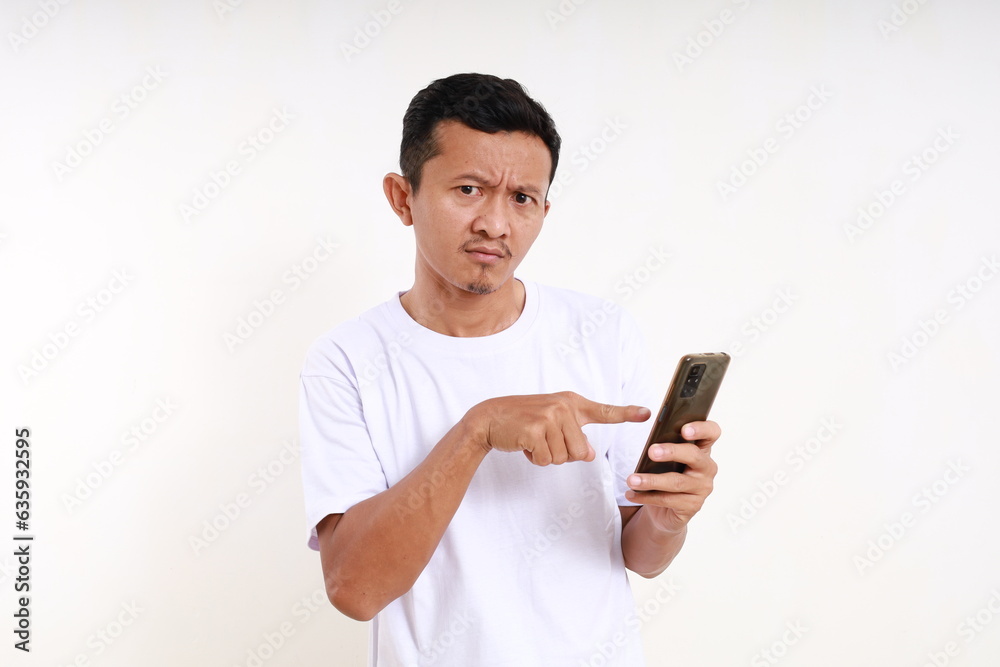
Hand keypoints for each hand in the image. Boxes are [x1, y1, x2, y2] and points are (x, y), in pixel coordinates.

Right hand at [466, 391, 650, 465]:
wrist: (489, 418)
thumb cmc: (523, 422)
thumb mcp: (552, 423)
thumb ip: (574, 437)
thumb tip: (588, 455)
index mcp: (571, 403)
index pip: (604, 411)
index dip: (626, 414)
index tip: (646, 413)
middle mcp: (564, 407)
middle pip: (581, 451)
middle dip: (562, 454)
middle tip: (543, 440)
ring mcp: (549, 417)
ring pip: (564, 458)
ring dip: (547, 457)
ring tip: (533, 440)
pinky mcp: (535, 430)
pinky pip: (547, 460)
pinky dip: (535, 459)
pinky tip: (524, 444)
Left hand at [625, 420, 720, 532]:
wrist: (665, 509)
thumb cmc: (665, 475)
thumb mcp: (665, 459)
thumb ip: (663, 447)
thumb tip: (651, 445)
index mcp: (702, 448)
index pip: (712, 432)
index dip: (701, 428)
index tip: (684, 429)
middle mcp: (706, 467)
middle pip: (694, 455)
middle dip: (671, 452)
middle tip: (651, 452)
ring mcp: (702, 488)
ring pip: (677, 481)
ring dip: (651, 480)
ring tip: (632, 480)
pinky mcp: (693, 506)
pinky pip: (668, 500)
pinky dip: (647, 497)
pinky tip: (632, 494)